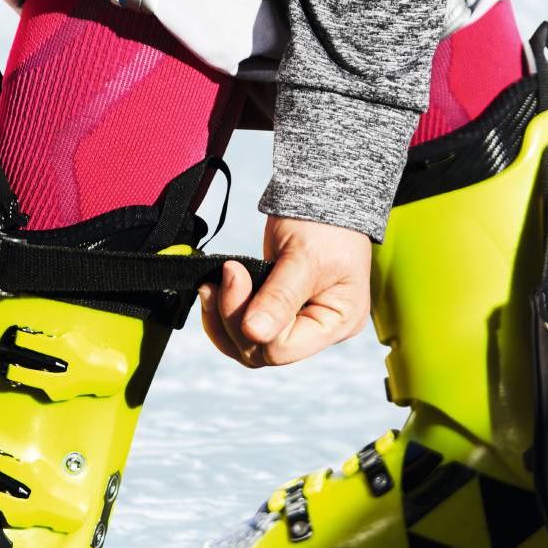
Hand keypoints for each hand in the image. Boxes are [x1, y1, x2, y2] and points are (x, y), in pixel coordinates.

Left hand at [199, 215, 370, 365]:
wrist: (321, 195)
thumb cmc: (324, 223)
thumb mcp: (304, 258)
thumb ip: (279, 297)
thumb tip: (254, 334)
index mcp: (337, 322)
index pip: (283, 349)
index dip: (252, 322)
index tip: (235, 274)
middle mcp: (318, 329)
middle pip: (262, 352)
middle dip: (232, 318)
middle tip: (220, 278)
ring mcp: (297, 322)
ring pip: (248, 346)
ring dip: (222, 318)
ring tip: (209, 287)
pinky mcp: (276, 311)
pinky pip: (245, 328)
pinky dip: (225, 311)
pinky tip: (215, 289)